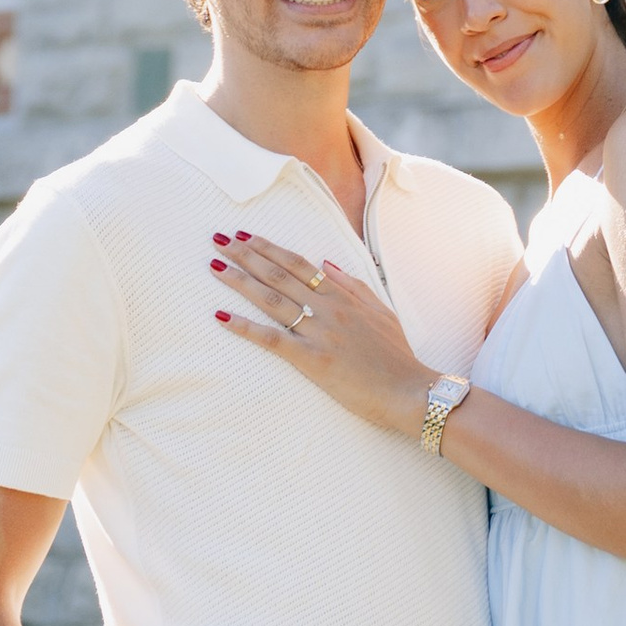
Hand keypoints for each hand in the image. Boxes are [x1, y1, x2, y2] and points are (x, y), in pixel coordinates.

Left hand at [211, 233, 434, 440]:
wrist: (409, 390)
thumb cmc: (397, 355)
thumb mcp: (381, 311)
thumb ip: (353, 285)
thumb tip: (326, 263)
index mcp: (343, 296)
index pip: (299, 264)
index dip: (270, 247)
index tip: (247, 235)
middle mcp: (328, 308)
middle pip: (279, 274)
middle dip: (246, 255)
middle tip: (219, 240)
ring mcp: (319, 333)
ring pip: (271, 300)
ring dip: (241, 282)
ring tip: (216, 268)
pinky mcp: (312, 360)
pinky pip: (272, 340)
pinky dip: (246, 328)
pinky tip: (223, 318)